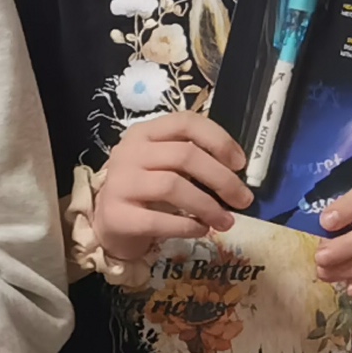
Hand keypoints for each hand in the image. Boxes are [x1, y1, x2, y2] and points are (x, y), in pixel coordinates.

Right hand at [88, 111, 249, 269]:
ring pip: (173, 186)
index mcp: (144, 133)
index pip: (185, 122)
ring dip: (208, 206)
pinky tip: (201, 230)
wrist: (108, 224)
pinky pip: (160, 220)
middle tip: (243, 200)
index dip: (218, 140)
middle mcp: (129, 152)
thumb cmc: (146, 192)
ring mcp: (120, 183)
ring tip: (226, 221)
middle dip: (222, 179)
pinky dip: (187, 226)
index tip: (239, 164)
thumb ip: (194, 162)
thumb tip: (238, 176)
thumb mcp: (165, 166)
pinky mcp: (117, 215)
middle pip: (184, 155)